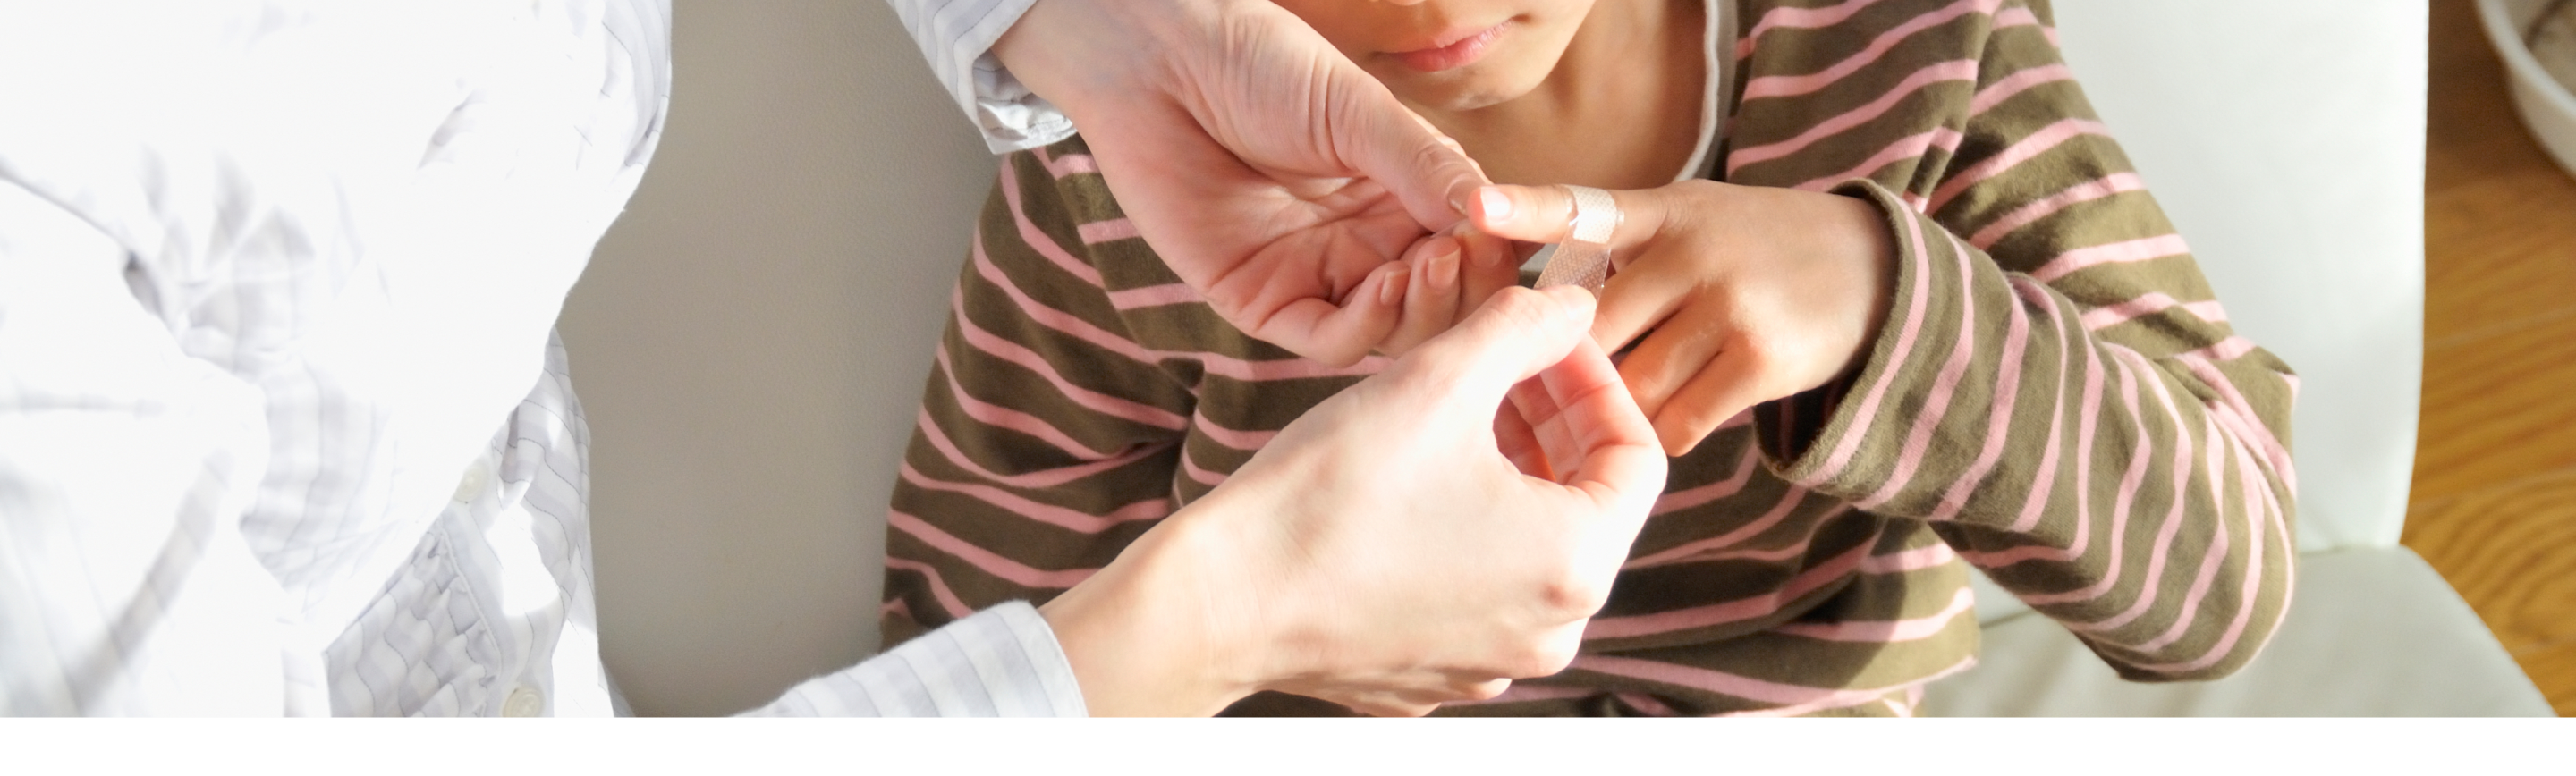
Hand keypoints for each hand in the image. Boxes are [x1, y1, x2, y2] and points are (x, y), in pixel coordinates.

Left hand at [992, 0, 1488, 365]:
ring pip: (1396, 331)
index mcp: (1402, 195)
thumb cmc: (1258, 67)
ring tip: (1433, 265)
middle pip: (1444, 301)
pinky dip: (1368, 325)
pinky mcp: (1264, 303)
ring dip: (1426, 308)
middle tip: (1470, 255)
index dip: (1500, 249)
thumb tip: (1498, 216)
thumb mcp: (1358, 112)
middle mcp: (1367, 244)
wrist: (1159, 65)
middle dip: (1469, 287)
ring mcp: (1317, 277)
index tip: (1519, 234)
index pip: (1474, 244)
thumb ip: (1426, 167)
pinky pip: (1330, 339)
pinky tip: (1388, 284)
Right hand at [1040, 286, 1666, 715]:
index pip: (1637, 454)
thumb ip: (1522, 327)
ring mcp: (1492, 662)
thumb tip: (1572, 303)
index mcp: (1576, 565)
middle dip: (1550, 421)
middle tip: (1499, 362)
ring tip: (1448, 414)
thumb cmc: (1328, 495)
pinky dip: (1463, 531)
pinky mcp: (1432, 674)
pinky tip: (1408, 486)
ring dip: (1506, 472)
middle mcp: (1552, 631)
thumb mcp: (1436, 381)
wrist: (1219, 603)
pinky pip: (1476, 590)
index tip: (1548, 335)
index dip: (1597, 378)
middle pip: (1585, 502)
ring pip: (1530, 545)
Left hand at [1472, 182, 1898, 455]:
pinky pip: (1675, 422)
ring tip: (1609, 415)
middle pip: (1590, 328)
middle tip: (1537, 399)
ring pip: (1628, 385)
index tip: (1474, 207)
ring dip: (1613, 411)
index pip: (1583, 208)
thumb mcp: (1690, 218)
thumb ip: (1618, 248)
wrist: (1873, 273)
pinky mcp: (1758, 361)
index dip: (1526, 208)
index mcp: (1662, 212)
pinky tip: (1667, 420)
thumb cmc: (1751, 250)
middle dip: (1562, 369)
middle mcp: (1691, 252)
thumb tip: (1528, 307)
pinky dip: (1661, 432)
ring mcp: (1727, 306)